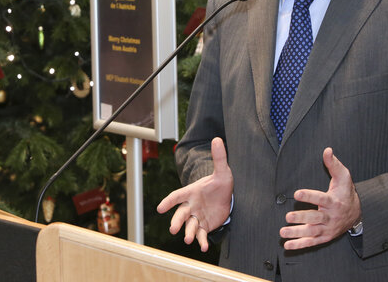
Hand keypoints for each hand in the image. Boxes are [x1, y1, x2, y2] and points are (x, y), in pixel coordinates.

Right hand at [157, 137, 232, 251]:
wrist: (227, 197)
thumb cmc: (220, 184)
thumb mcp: (223, 171)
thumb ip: (219, 157)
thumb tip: (218, 139)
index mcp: (191, 192)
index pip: (177, 196)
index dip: (169, 202)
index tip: (160, 208)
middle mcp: (192, 205)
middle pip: (181, 213)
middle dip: (176, 221)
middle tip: (173, 229)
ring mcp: (197, 217)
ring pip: (190, 225)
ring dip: (188, 232)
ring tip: (187, 239)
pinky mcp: (205, 226)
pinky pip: (201, 234)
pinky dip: (202, 241)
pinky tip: (204, 247)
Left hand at [280, 147, 360, 249]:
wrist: (358, 213)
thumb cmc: (346, 192)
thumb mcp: (343, 176)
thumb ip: (333, 164)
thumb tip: (327, 150)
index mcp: (333, 201)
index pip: (320, 199)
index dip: (309, 196)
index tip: (296, 193)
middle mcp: (330, 216)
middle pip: (315, 218)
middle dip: (301, 218)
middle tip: (288, 216)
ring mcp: (328, 228)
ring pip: (312, 232)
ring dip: (296, 233)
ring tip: (282, 232)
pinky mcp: (325, 237)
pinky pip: (312, 242)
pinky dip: (300, 245)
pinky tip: (287, 245)